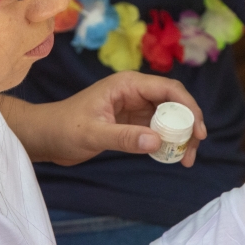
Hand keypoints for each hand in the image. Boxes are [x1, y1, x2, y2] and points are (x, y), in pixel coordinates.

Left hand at [9, 72, 206, 166]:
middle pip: (174, 103)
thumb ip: (124, 138)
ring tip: (186, 159)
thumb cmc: (63, 129)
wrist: (45, 137)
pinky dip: (167, 142)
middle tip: (194, 150)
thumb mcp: (93, 135)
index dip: (189, 108)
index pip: (169, 89)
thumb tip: (157, 142)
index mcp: (127, 84)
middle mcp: (135, 92)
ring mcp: (135, 107)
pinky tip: (171, 157)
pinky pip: (158, 129)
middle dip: (189, 124)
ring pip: (169, 117)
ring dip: (180, 136)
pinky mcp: (132, 122)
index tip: (198, 131)